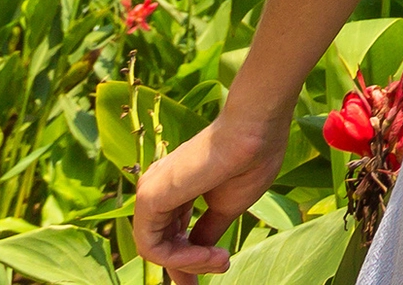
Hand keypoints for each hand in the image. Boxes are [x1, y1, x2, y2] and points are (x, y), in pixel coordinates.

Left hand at [134, 110, 288, 279]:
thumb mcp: (227, 206)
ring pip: (156, 249)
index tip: (215, 269)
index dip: (186, 260)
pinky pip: (153, 248)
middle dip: (185, 267)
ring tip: (221, 261)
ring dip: (189, 263)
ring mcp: (150, 192)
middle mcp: (158, 188)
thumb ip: (208, 230)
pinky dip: (179, 260)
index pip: (171, 232)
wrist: (254, 132)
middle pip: (161, 243)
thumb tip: (201, 253)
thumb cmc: (249, 160)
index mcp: (176, 186)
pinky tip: (207, 255)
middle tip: (214, 273)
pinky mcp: (148, 200)